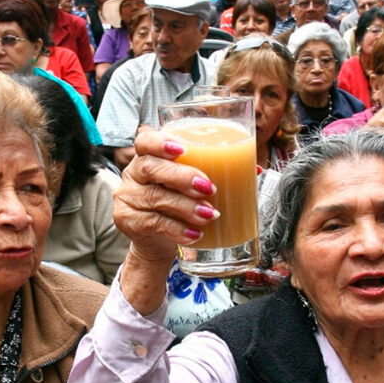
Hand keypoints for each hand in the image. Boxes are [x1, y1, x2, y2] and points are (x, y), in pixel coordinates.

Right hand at [114, 132, 219, 265]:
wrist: (157, 242)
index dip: (161, 142)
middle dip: (182, 176)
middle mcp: (133, 174)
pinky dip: (177, 229)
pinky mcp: (127, 221)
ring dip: (186, 206)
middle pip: (151, 167)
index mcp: (148, 156)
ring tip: (209, 214)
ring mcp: (128, 198)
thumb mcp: (191, 186)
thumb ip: (217, 173)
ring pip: (155, 197)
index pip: (145, 140)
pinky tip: (195, 233)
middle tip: (209, 188)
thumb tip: (256, 170)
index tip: (183, 148)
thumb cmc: (178, 204)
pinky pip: (153, 223)